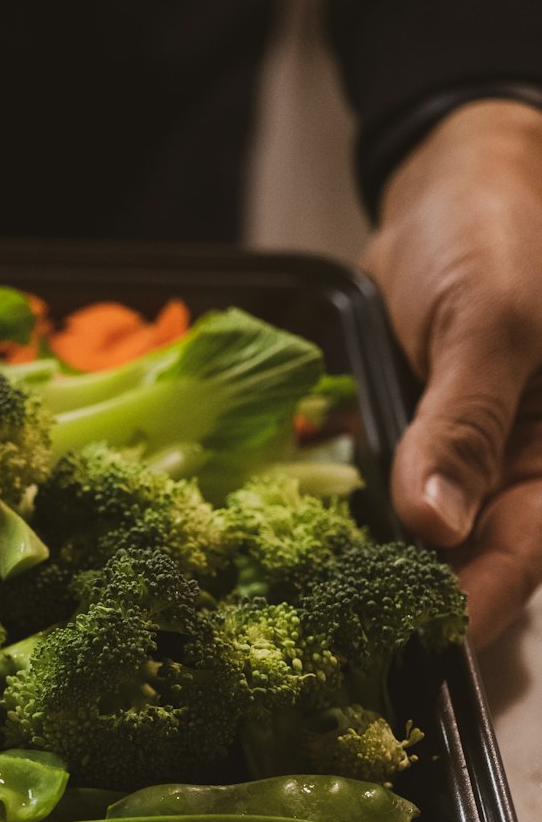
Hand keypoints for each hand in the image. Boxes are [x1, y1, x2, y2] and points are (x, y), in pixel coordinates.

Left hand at [365, 99, 541, 647]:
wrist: (452, 178)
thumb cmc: (497, 232)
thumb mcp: (491, 322)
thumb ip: (464, 424)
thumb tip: (434, 525)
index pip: (526, 555)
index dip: (476, 606)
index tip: (417, 642)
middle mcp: (521, 470)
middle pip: (476, 563)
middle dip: (417, 605)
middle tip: (344, 643)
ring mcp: (469, 459)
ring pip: (427, 541)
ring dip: (377, 572)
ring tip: (312, 611)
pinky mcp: (418, 442)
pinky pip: (389, 497)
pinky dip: (352, 521)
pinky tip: (302, 545)